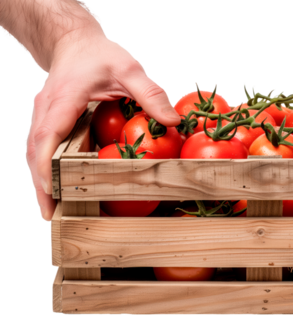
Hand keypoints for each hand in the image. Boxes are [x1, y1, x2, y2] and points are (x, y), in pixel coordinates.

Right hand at [25, 32, 180, 223]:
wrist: (75, 44)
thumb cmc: (100, 55)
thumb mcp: (130, 69)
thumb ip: (151, 93)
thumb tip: (173, 122)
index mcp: (64, 98)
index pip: (48, 133)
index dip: (46, 163)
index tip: (52, 188)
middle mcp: (46, 109)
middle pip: (35, 150)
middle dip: (40, 185)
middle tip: (51, 216)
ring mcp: (42, 116)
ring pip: (33, 153)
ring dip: (39, 182)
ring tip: (51, 213)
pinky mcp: (46, 122)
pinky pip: (40, 149)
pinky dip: (44, 171)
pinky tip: (55, 190)